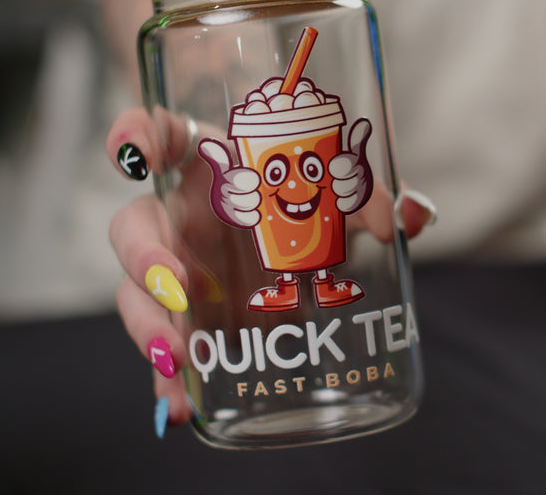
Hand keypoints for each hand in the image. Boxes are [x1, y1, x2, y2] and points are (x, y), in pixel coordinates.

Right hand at [104, 107, 434, 430]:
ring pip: (138, 297)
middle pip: (134, 229)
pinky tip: (180, 410)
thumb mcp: (341, 197)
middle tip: (175, 288)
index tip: (131, 156)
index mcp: (209, 168)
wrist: (303, 251)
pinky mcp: (189, 322)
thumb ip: (374, 197)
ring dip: (148, 330)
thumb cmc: (310, 205)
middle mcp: (180, 218)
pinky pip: (166, 350)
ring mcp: (176, 272)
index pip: (160, 135)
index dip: (135, 136)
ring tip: (173, 361)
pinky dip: (169, 383)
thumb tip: (414, 213)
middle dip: (144, 259)